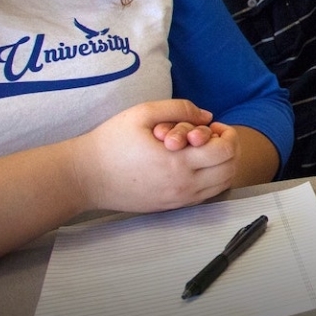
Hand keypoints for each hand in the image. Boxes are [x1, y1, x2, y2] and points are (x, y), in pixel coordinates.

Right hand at [68, 100, 237, 213]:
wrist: (85, 176)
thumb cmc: (111, 144)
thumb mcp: (143, 113)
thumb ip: (179, 108)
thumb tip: (206, 115)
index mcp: (178, 163)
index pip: (226, 152)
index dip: (227, 134)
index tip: (213, 125)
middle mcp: (183, 186)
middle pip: (230, 171)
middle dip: (229, 149)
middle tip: (213, 137)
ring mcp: (178, 200)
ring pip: (221, 186)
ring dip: (222, 166)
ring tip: (204, 150)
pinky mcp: (170, 207)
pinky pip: (205, 196)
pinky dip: (210, 180)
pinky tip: (193, 165)